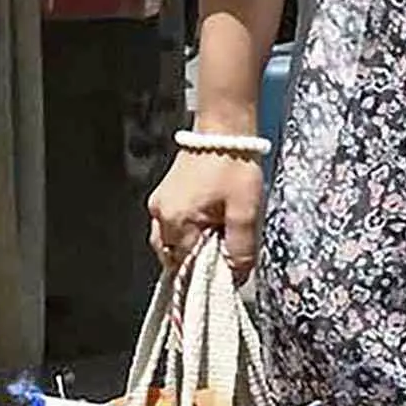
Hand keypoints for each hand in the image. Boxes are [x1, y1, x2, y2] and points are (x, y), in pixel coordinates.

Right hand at [149, 146, 266, 274]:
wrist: (224, 130)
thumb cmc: (234, 167)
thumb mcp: (246, 211)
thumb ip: (241, 247)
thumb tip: (238, 275)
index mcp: (176, 220)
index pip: (184, 265)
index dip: (206, 273)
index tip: (226, 273)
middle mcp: (159, 214)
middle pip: (174, 255)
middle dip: (197, 260)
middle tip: (224, 252)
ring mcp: (159, 203)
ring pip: (170, 240)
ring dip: (192, 245)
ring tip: (219, 236)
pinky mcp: (165, 194)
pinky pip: (171, 224)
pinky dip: (188, 231)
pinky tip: (210, 224)